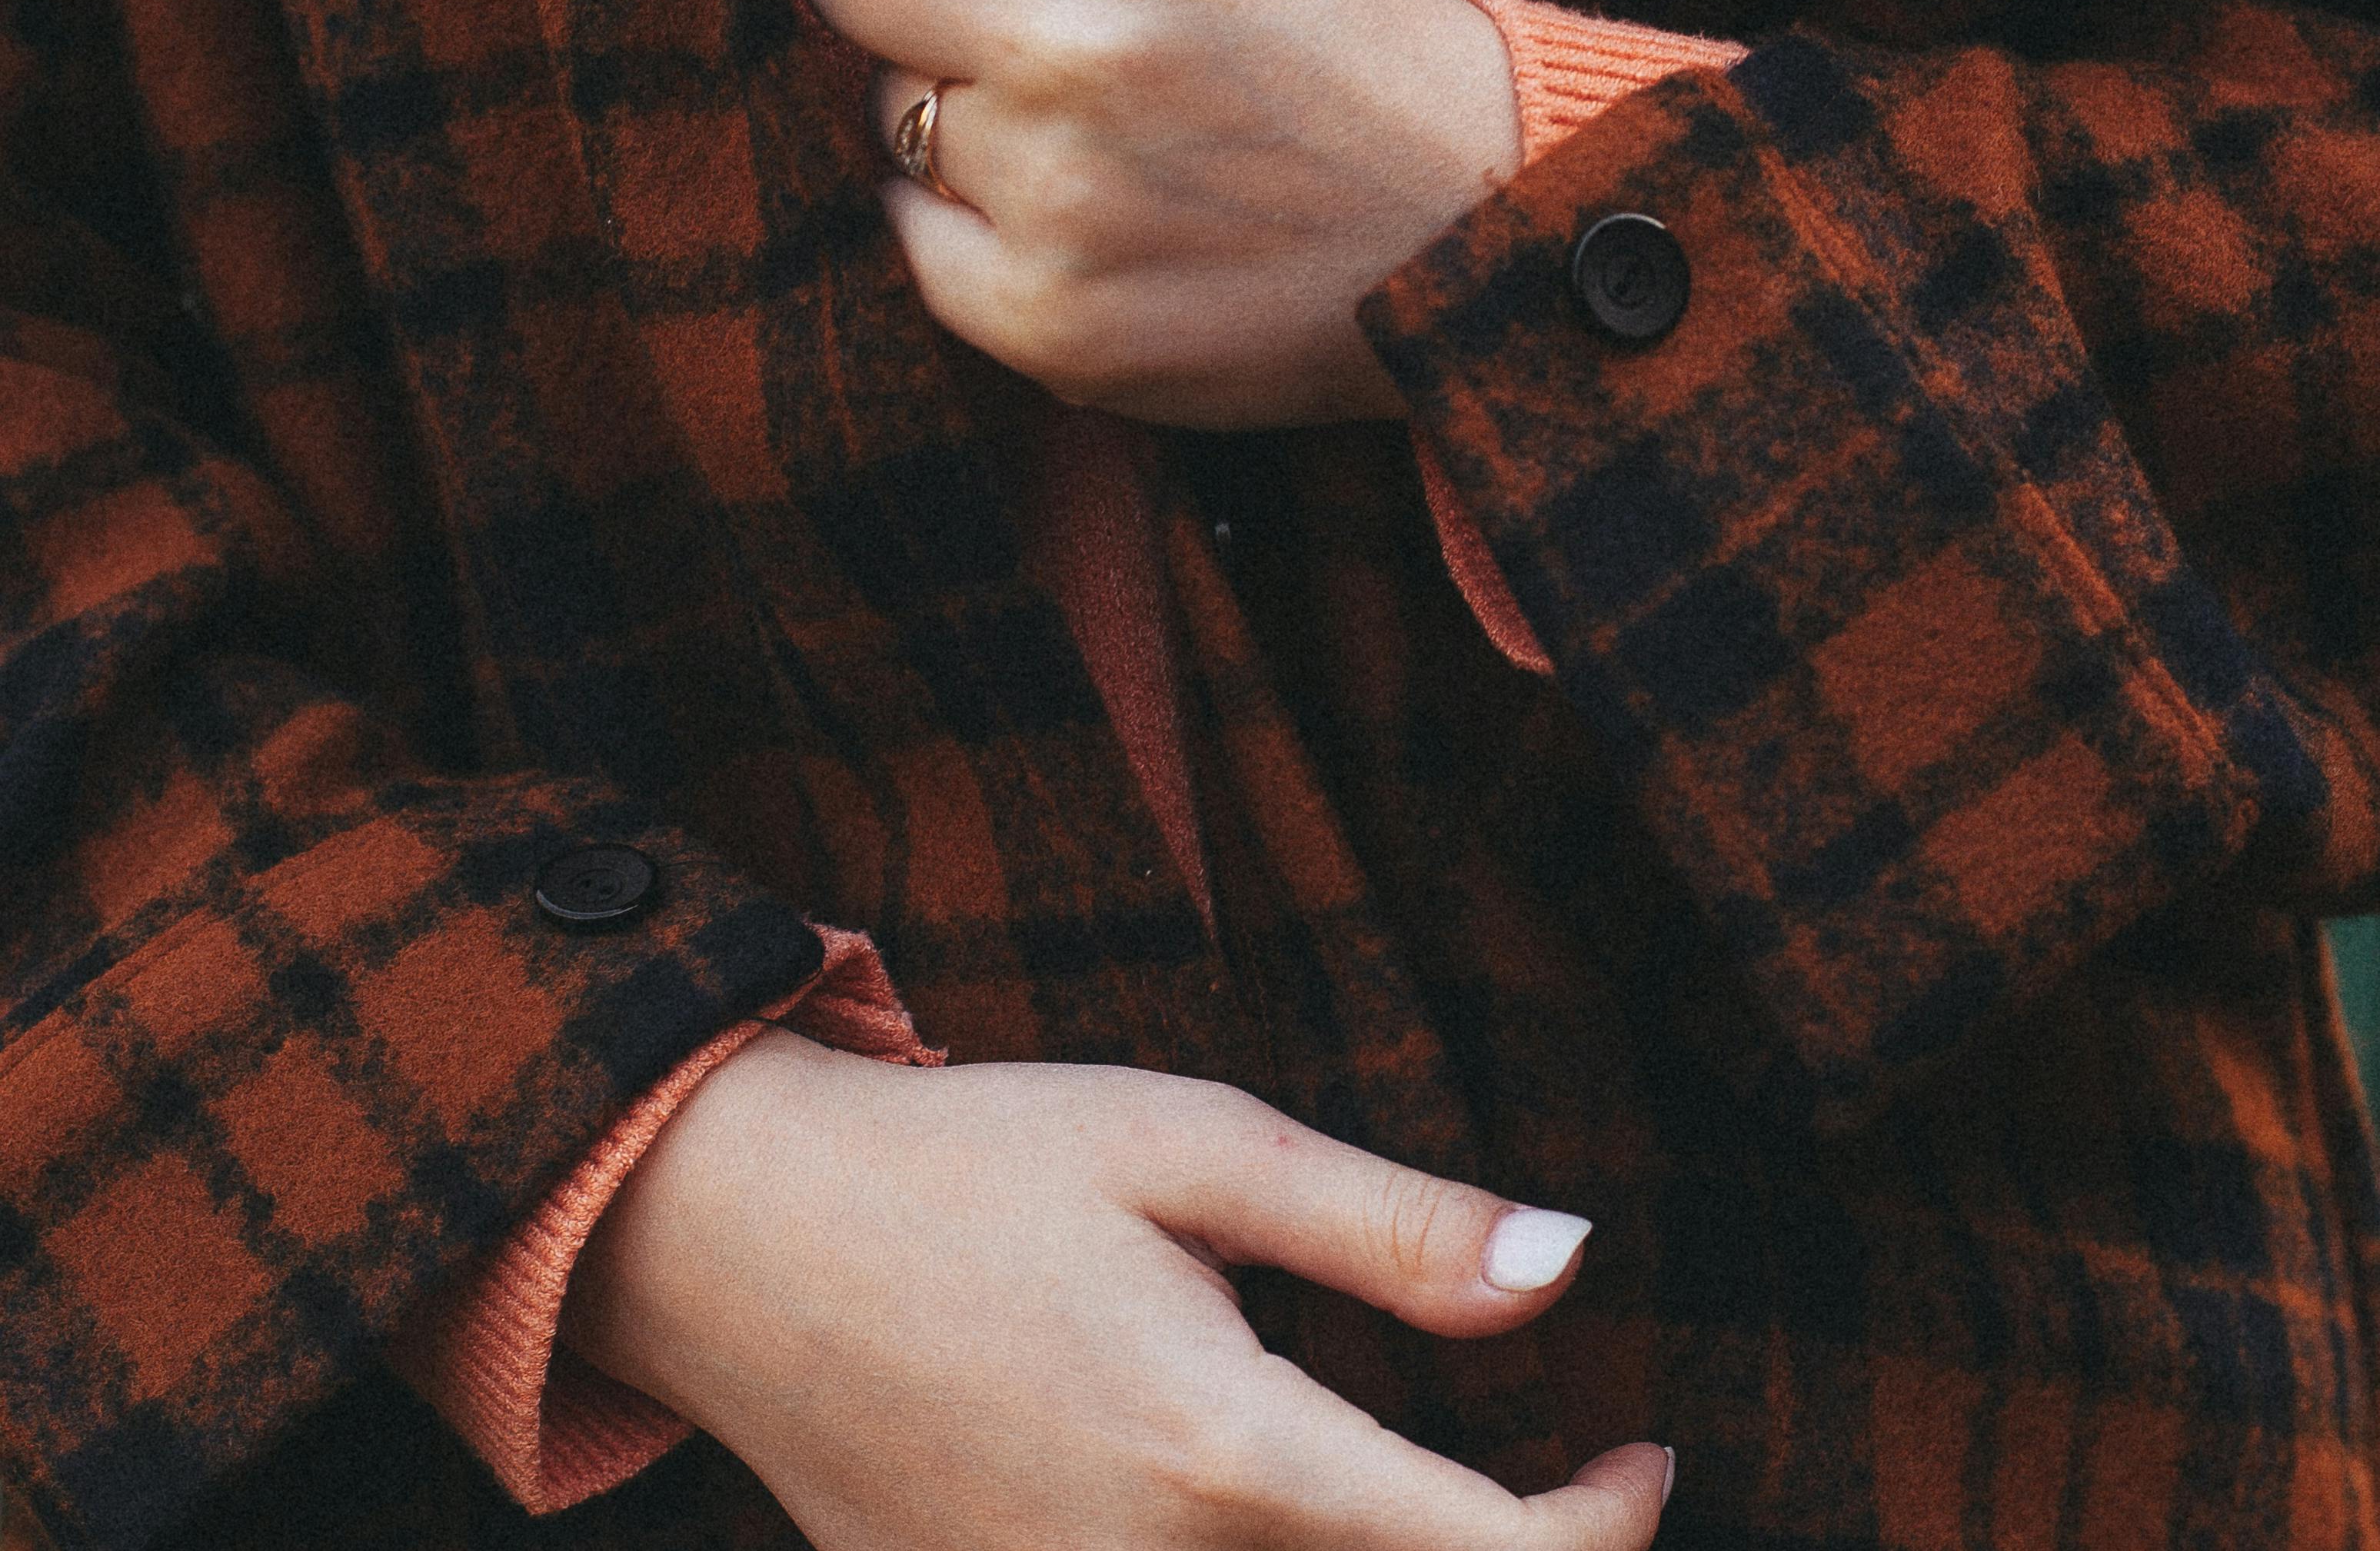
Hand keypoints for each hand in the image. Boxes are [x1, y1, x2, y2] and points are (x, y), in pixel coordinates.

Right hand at [565, 1033, 1672, 1550]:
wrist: (744, 1237)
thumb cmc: (978, 1162)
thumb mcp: (1196, 1144)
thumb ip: (1391, 1231)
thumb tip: (1572, 1270)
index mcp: (1228, 1458)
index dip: (1608, 1529)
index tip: (1643, 1453)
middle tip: (1549, 1479)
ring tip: (1417, 1491)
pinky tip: (1262, 1504)